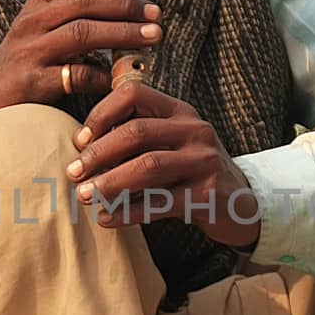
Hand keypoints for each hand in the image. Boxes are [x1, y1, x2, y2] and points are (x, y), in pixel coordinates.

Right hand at [0, 0, 161, 120]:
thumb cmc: (24, 67)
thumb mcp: (43, 31)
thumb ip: (76, 15)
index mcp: (39, 5)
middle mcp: (33, 22)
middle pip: (85, 0)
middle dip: (125, 3)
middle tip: (156, 13)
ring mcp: (31, 51)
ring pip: (83, 32)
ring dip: (123, 33)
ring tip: (153, 36)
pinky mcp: (32, 82)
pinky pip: (75, 75)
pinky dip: (102, 76)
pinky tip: (119, 79)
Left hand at [64, 83, 261, 250]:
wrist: (242, 203)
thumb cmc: (192, 172)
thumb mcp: (171, 144)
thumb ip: (137, 137)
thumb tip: (81, 148)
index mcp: (179, 111)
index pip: (134, 95)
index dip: (101, 114)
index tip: (78, 140)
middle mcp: (195, 130)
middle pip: (137, 132)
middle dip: (99, 153)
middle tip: (72, 173)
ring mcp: (204, 161)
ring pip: (148, 167)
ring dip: (110, 182)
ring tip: (84, 196)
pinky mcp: (207, 194)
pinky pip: (161, 203)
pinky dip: (128, 212)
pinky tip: (106, 219)